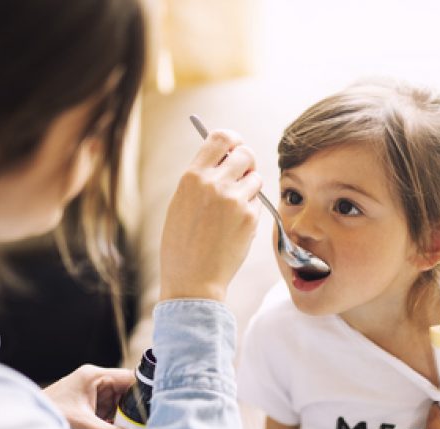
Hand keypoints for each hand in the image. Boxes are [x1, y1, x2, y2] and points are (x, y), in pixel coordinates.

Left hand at [43, 364, 143, 428]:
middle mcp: (95, 382)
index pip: (130, 378)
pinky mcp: (88, 409)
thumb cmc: (51, 417)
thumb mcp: (87, 428)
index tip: (160, 406)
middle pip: (127, 392)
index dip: (146, 391)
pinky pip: (110, 414)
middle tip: (151, 424)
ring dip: (127, 419)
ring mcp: (91, 395)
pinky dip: (117, 424)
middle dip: (137, 409)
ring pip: (120, 405)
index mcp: (95, 376)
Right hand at [160, 129, 261, 300]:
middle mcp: (214, 184)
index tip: (234, 149)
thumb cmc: (182, 244)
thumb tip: (224, 157)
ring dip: (250, 188)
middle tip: (241, 176)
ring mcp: (234, 200)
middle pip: (245, 153)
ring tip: (232, 209)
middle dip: (246, 163)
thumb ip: (201, 178)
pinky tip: (234, 227)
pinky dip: (251, 210)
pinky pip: (259, 202)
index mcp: (192, 177)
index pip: (221, 137)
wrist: (192, 279)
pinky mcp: (250, 217)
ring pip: (256, 178)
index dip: (233, 141)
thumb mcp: (181, 203)